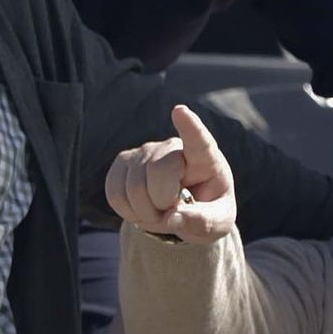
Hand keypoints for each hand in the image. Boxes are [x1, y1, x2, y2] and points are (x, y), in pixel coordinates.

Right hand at [105, 103, 236, 241]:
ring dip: (145, 213)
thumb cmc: (207, 212)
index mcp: (206, 158)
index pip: (198, 139)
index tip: (180, 111)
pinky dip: (127, 211)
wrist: (181, 212)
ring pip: (133, 186)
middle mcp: (174, 148)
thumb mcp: (217, 222)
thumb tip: (172, 217)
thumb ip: (202, 221)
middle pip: (158, 171)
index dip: (189, 126)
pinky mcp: (124, 162)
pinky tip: (140, 210)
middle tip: (171, 215)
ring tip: (159, 213)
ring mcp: (147, 151)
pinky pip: (115, 192)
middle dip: (162, 203)